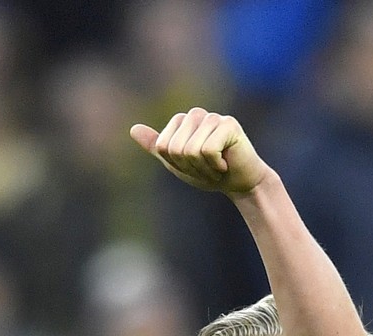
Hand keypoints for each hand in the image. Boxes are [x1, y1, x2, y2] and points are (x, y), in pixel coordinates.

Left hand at [130, 108, 269, 197]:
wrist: (239, 183)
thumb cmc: (209, 172)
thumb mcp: (176, 162)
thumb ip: (156, 146)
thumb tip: (133, 129)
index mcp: (181, 121)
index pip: (163, 146)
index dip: (176, 164)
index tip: (193, 165)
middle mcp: (196, 114)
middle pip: (175, 148)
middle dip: (190, 167)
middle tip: (207, 167)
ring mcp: (213, 117)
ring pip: (191, 150)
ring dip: (203, 168)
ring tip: (216, 166)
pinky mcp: (229, 124)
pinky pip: (207, 150)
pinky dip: (215, 165)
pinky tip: (226, 163)